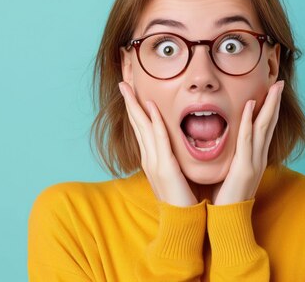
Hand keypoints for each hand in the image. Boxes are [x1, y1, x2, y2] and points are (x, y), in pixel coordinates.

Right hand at [118, 82, 197, 206]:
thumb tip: (173, 147)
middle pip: (137, 125)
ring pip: (144, 128)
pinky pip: (159, 139)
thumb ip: (171, 159)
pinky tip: (150, 108)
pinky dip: (154, 122)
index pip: (142, 129)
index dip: (136, 110)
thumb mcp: (173, 174)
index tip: (131, 93)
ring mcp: (154, 162)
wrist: (181, 221)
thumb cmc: (181, 198)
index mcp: (152, 159)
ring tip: (130, 89)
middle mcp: (149, 158)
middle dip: (130, 103)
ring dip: (137, 107)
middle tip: (123, 83)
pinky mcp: (165, 167)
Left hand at [212, 80, 283, 204]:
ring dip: (268, 106)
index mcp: (255, 158)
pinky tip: (251, 106)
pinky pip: (247, 139)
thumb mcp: (231, 172)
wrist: (228, 220)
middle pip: (269, 124)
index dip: (269, 110)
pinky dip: (250, 121)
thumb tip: (226, 145)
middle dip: (275, 102)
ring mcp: (254, 162)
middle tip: (280, 83)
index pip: (264, 129)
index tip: (272, 92)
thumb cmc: (226, 197)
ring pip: (263, 128)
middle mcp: (258, 158)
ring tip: (274, 88)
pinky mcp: (245, 167)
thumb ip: (232, 158)